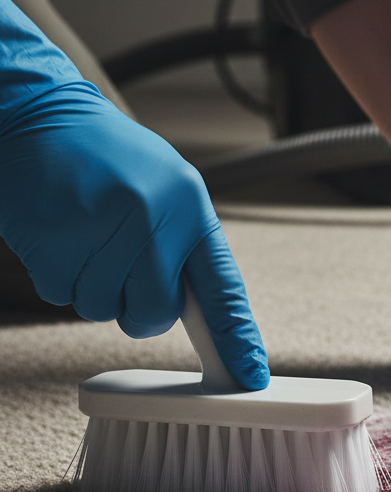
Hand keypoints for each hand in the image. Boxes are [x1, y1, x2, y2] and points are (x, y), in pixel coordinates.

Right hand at [0, 0, 267, 388]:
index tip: (250, 377)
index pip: (222, 287)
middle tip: (124, 266)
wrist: (40, 114)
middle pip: (153, 315)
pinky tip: (61, 233)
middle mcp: (151, 220)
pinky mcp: (51, 243)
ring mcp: (100, 232)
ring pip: (103, 310)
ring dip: (93, 285)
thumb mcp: (168, 188)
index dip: (237, 337)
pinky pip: (61, 296)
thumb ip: (186, 246)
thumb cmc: (109, 157)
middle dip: (138, 308)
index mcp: (189, 206)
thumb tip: (203, 314)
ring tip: (88, 234)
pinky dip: (59, 275)